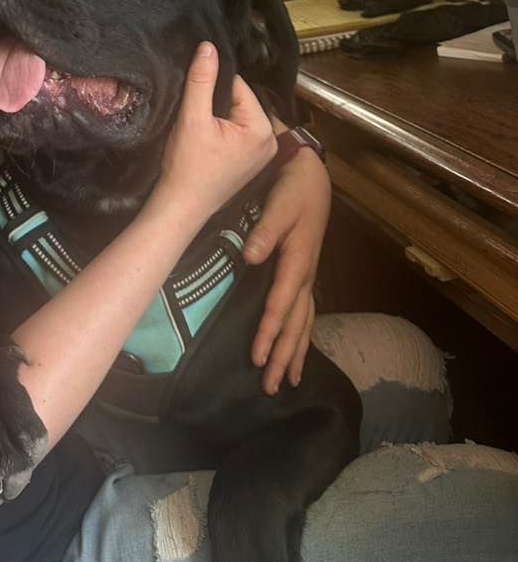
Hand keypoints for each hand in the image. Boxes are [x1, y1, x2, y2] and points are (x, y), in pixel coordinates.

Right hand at [150, 43, 276, 223]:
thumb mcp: (192, 117)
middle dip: (215, 103)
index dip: (212, 88)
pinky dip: (219, 132)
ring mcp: (261, 154)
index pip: (238, 87)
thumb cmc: (187, 166)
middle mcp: (269, 141)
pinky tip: (204, 142)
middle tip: (195, 119)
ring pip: (235, 116)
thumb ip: (201, 80)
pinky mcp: (249, 162)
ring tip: (198, 131)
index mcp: (262, 129)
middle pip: (238, 101)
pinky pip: (236, 133)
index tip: (194, 101)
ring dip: (215, 117)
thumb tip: (208, 47)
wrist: (181, 206)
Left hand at [244, 145, 330, 393]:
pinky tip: (298, 351)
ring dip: (295, 353)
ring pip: (303, 323)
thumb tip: (250, 256)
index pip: (281, 305)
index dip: (269, 332)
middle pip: (296, 325)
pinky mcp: (305, 272)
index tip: (257, 357)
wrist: (310, 174)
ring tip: (287, 382)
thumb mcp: (279, 204)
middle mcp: (305, 275)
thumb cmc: (293, 188)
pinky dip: (301, 336)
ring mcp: (308, 276)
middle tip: (270, 388)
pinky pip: (305, 313)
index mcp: (297, 262)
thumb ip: (265, 231)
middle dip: (283, 357)